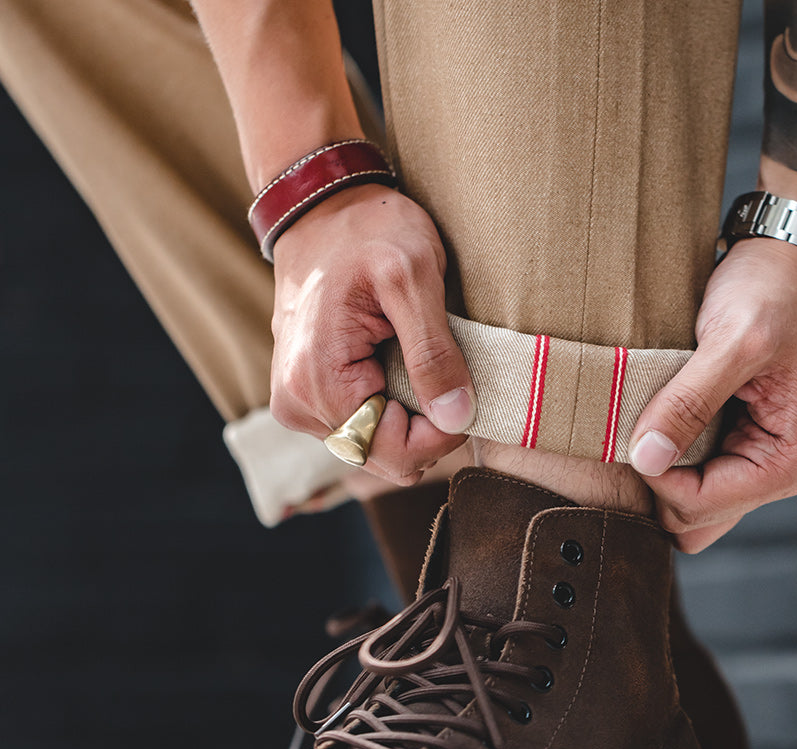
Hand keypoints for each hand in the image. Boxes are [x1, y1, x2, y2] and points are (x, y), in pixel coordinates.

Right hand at [268, 184, 475, 485]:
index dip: (442, 434)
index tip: (463, 393)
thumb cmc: (368, 230)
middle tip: (442, 371)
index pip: (395, 453)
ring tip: (412, 358)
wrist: (321, 208)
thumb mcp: (413, 277)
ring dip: (408, 415)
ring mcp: (298, 405)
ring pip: (377, 447)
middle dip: (425, 427)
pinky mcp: (307, 398)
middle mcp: (298, 405)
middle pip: (385, 458)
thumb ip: (434, 352)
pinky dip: (390, 406)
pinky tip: (394, 364)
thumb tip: (456, 417)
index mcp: (318, 381)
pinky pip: (363, 427)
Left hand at [628, 238, 796, 551]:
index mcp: (791, 461)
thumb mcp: (732, 340)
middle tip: (643, 423)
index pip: (698, 506)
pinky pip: (688, 478)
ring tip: (653, 419)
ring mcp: (756, 464)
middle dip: (658, 481)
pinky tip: (661, 418)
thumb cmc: (773, 291)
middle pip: (691, 521)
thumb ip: (689, 402)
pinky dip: (666, 457)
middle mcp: (780, 473)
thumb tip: (646, 459)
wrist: (792, 259)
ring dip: (660, 472)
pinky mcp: (735, 447)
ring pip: (686, 506)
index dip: (657, 474)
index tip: (641, 424)